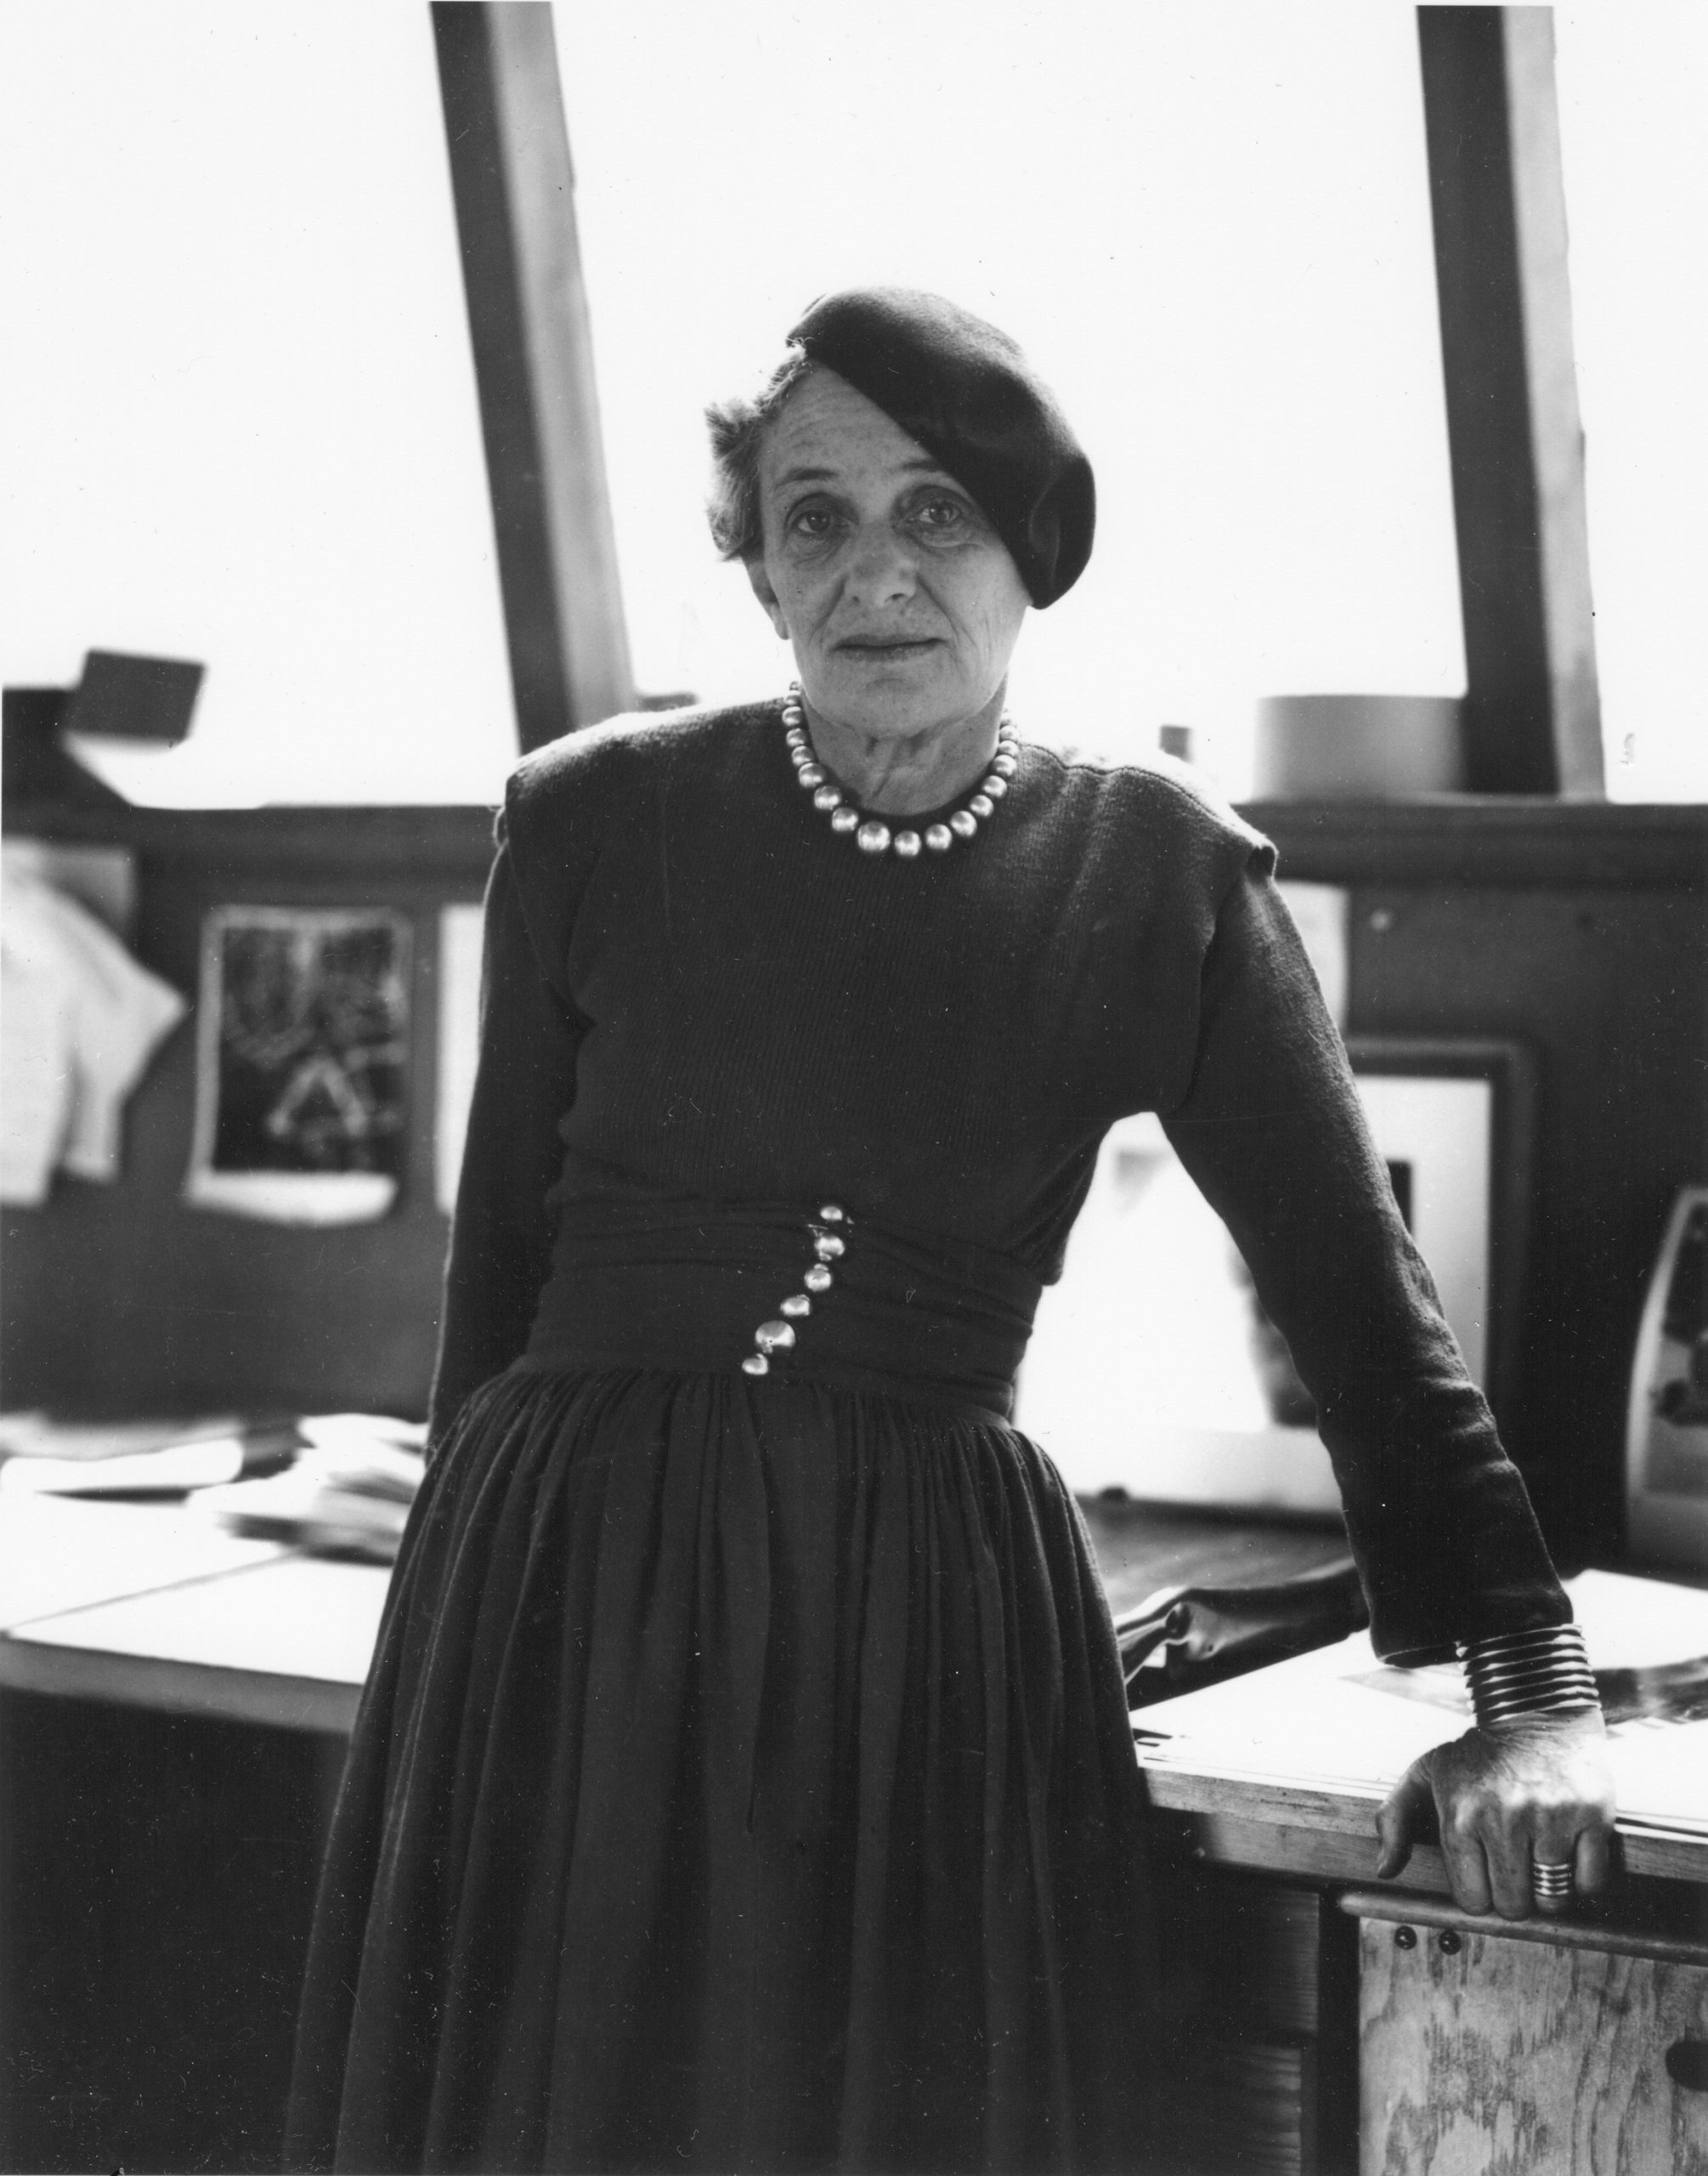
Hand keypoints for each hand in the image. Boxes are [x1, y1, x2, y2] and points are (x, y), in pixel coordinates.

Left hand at [1374, 1708, 1615, 1918]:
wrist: (1536, 1708)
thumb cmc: (1478, 1752)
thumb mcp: (1426, 1773)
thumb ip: (1394, 1819)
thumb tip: (1384, 1870)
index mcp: (1461, 1817)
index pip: (1472, 1899)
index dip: (1482, 1895)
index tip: (1488, 1877)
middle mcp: (1504, 1819)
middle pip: (1514, 1905)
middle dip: (1515, 1896)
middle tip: (1517, 1870)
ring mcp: (1551, 1818)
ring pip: (1553, 1899)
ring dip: (1549, 1891)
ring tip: (1542, 1863)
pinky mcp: (1592, 1815)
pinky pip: (1590, 1883)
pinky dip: (1583, 1881)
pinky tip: (1569, 1855)